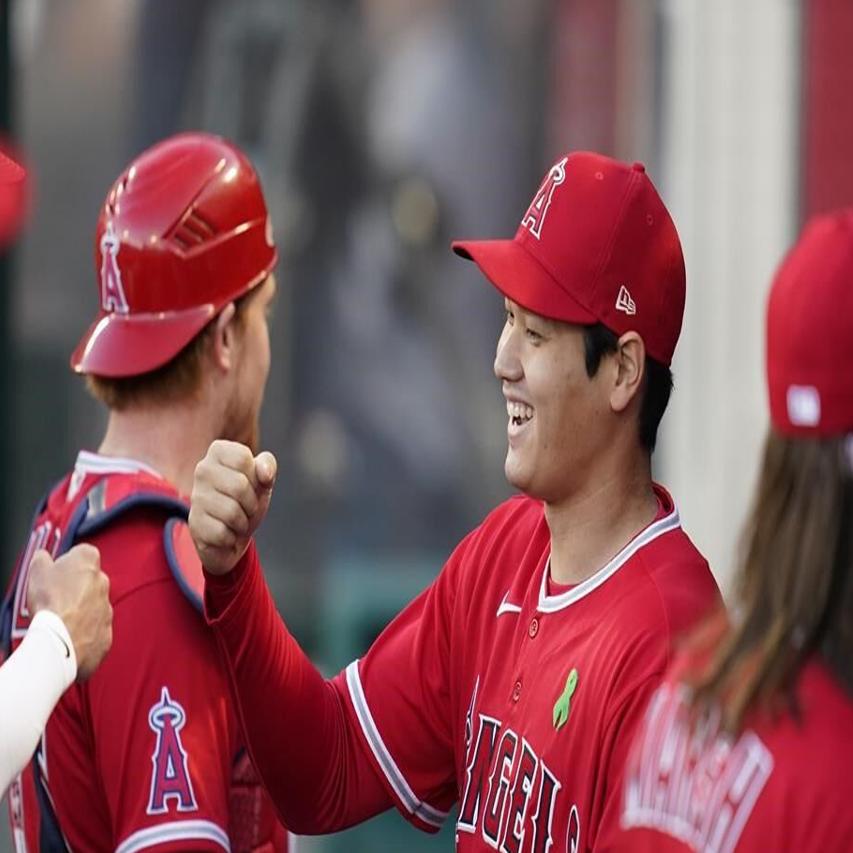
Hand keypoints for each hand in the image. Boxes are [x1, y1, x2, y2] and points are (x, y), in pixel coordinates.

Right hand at [26, 544, 112, 679]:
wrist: (61, 640)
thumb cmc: (51, 605)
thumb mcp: (37, 570)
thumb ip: (42, 559)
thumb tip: (42, 557)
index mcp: (88, 560)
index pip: (82, 553)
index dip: (67, 562)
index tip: (56, 570)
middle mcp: (103, 581)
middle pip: (89, 580)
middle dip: (74, 587)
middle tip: (54, 597)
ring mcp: (107, 607)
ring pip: (94, 604)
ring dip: (80, 610)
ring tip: (58, 617)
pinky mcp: (106, 631)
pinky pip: (95, 628)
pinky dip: (84, 631)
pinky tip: (67, 633)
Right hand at [189, 440, 276, 575]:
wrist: (233, 535)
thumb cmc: (247, 500)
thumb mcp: (263, 478)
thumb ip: (267, 465)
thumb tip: (265, 473)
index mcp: (218, 451)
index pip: (243, 457)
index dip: (255, 476)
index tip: (251, 483)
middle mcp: (202, 469)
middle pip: (239, 485)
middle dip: (252, 502)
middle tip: (247, 507)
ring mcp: (196, 496)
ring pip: (231, 512)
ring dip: (243, 522)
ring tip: (237, 520)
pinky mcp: (194, 522)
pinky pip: (222, 533)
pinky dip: (231, 537)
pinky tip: (226, 532)